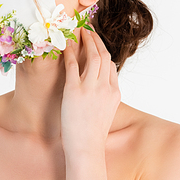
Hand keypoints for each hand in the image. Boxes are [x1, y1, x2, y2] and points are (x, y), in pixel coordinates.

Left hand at [61, 27, 120, 153]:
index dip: (103, 50)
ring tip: (79, 31)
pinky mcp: (74, 92)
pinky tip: (65, 44)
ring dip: (86, 41)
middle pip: (103, 56)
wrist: (86, 149)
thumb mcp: (104, 114)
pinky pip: (72, 66)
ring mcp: (90, 89)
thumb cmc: (91, 136)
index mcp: (114, 93)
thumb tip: (97, 92)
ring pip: (92, 56)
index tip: (96, 42)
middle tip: (87, 29)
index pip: (111, 66)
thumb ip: (103, 99)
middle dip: (95, 40)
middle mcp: (105, 88)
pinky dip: (69, 52)